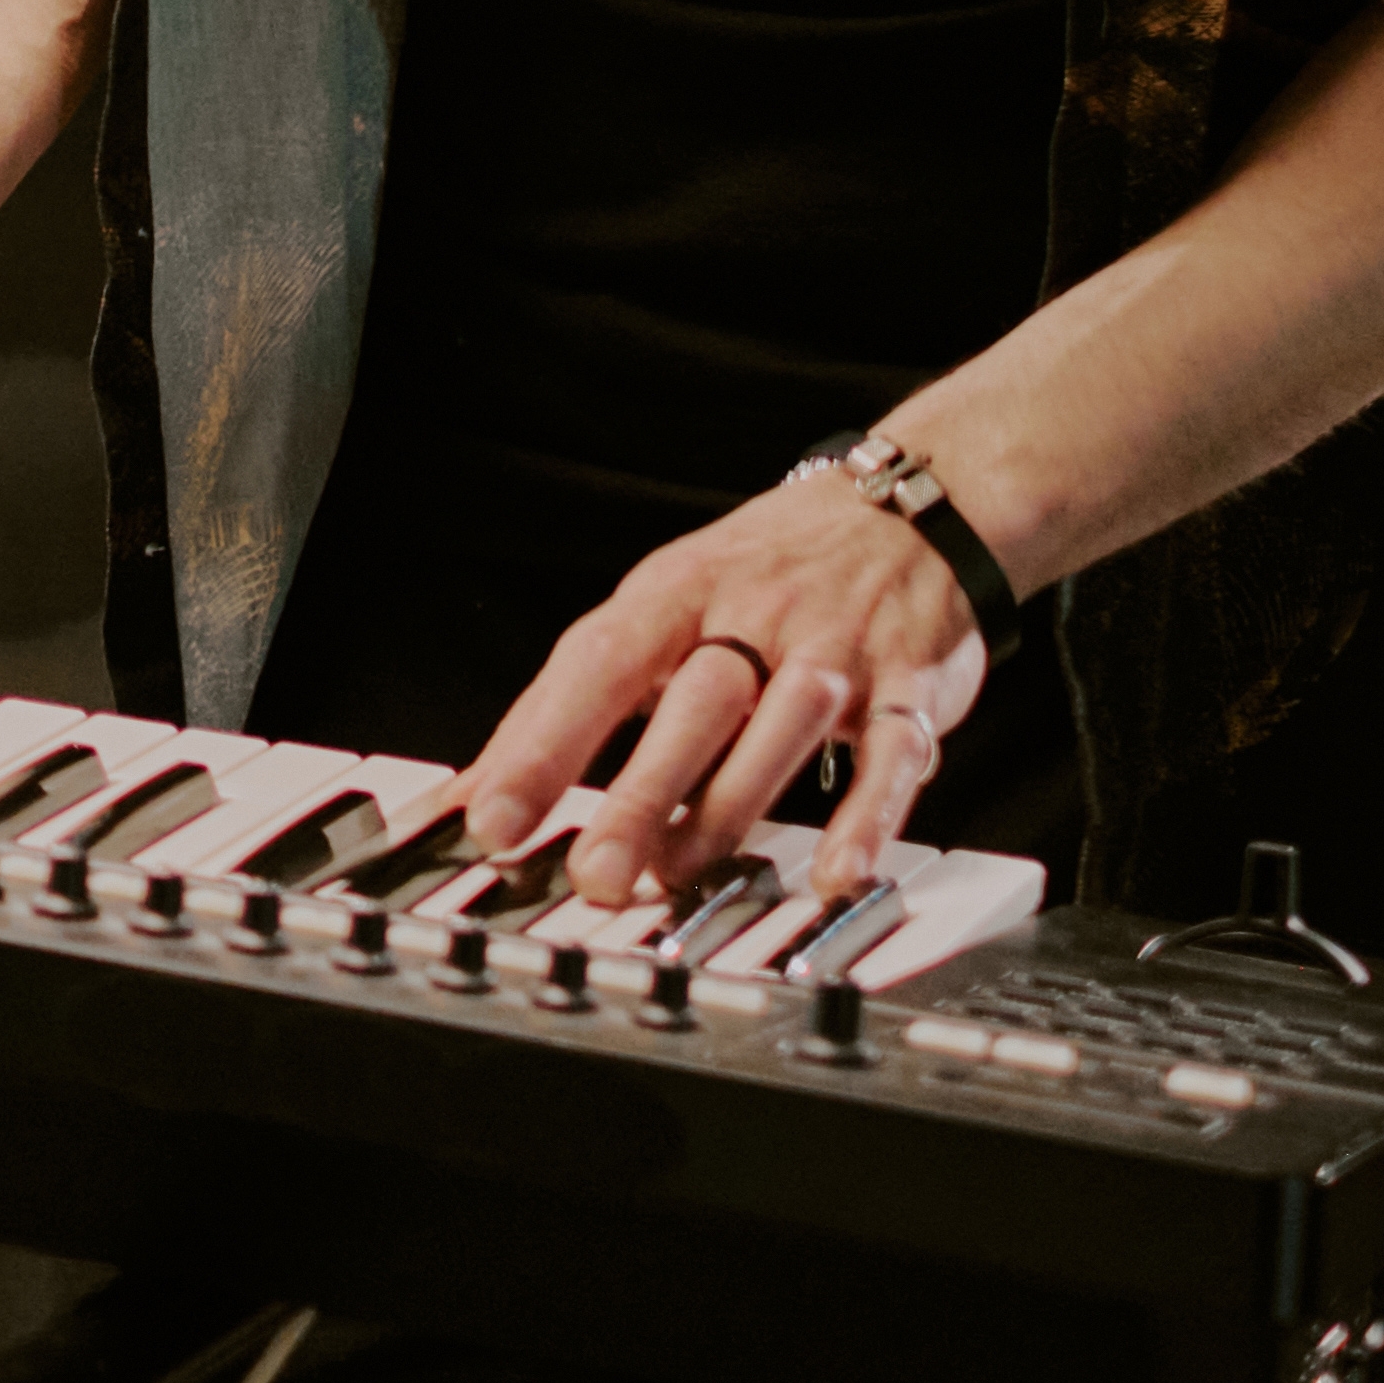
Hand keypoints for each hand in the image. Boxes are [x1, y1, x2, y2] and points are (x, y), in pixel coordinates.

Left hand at [456, 473, 1000, 905]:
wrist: (904, 508)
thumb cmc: (754, 578)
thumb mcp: (659, 609)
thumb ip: (571, 703)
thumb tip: (472, 793)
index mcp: (675, 592)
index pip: (597, 663)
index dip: (543, 742)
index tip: (492, 818)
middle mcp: (755, 615)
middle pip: (692, 702)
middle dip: (639, 793)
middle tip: (593, 873)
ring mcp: (836, 650)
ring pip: (783, 727)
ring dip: (729, 805)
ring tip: (677, 874)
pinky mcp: (910, 688)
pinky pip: (893, 754)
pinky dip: (868, 815)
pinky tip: (839, 872)